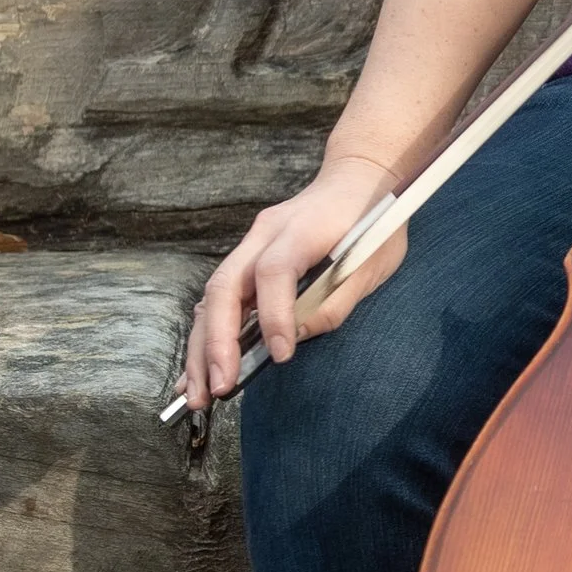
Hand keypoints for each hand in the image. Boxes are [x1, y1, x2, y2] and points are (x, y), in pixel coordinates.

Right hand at [182, 148, 407, 411]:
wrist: (359, 177)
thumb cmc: (375, 220)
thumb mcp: (375, 261)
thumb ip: (338, 299)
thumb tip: (299, 336)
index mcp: (301, 229)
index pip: (275, 271)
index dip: (274, 314)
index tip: (280, 355)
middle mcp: (264, 233)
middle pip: (225, 286)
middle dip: (217, 343)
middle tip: (217, 388)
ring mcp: (250, 245)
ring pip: (212, 297)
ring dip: (201, 348)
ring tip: (195, 394)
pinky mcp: (247, 259)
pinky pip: (218, 299)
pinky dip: (206, 336)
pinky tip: (196, 370)